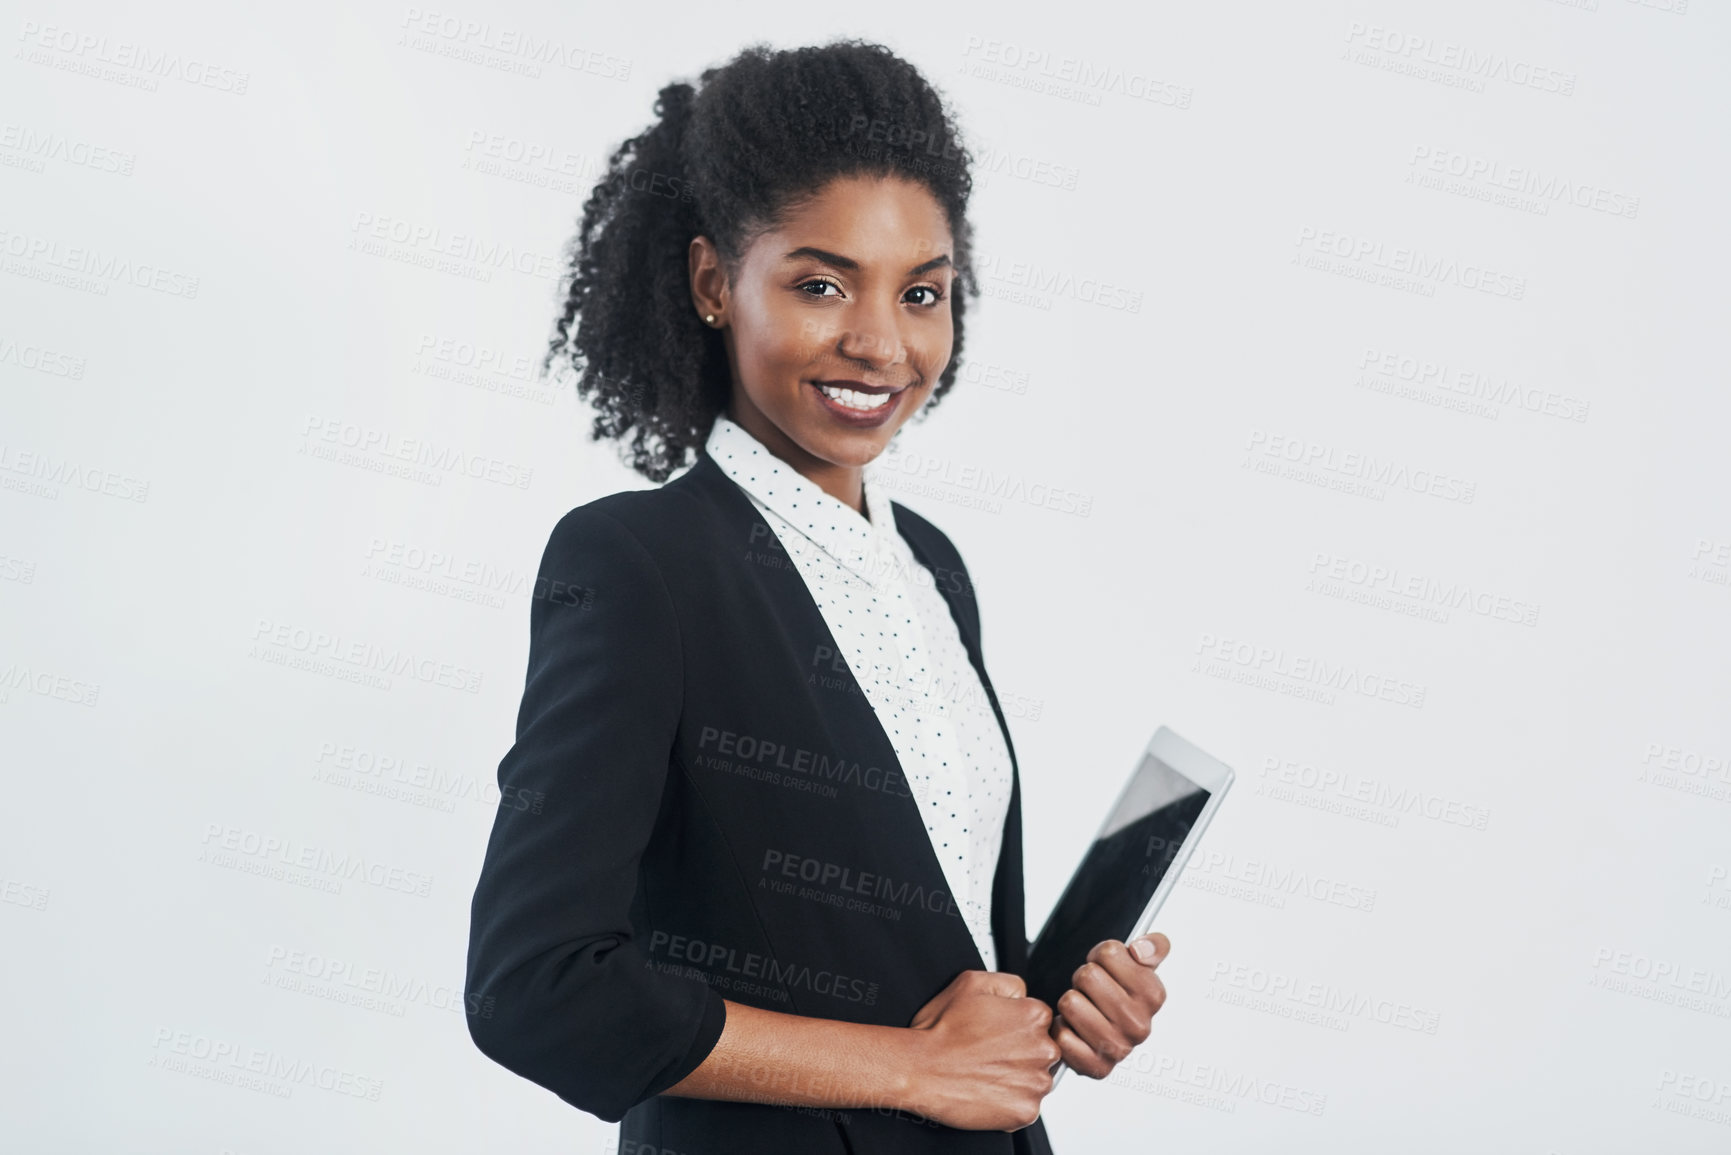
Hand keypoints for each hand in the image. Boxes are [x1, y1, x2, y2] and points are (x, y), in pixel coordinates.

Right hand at [904, 970, 1061, 1130]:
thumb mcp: (973, 982)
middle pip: (1044, 1049)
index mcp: (1035, 1016)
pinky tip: (987, 1090)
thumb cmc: (941, 1030)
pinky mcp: (1026, 1111)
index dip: (1016, 1025)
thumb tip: (1025, 995)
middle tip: (989, 1053)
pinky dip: (1010, 1101)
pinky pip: (1027, 1106)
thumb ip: (1011, 983)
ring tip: (986, 1071)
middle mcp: (1044, 1049)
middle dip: (1022, 1051)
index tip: (997, 1032)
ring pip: (1037, 1079)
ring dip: (1018, 1077)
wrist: (920, 1070)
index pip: (1040, 1020)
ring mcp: (1036, 1083)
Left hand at [1050, 933, 1168, 1078]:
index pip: (1109, 952)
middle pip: (1087, 976)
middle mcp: (1139, 1026)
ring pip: (1070, 1002)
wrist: (1105, 1035)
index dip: (1100, 956)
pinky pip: (1062, 1035)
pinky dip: (1062, 1028)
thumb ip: (1153, 946)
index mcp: (1153, 996)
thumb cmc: (1121, 997)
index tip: (1107, 969)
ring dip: (1071, 1002)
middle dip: (1083, 978)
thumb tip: (1140, 950)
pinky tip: (1075, 1030)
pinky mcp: (1095, 1067)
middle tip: (1091, 991)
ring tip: (1084, 1009)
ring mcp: (1118, 1048)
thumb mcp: (1140, 965)